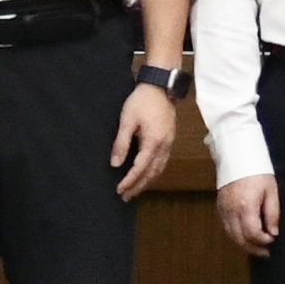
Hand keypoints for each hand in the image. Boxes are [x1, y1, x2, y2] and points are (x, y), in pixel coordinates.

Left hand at [107, 81, 173, 198]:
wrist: (160, 86)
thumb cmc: (143, 100)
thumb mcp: (127, 120)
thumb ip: (121, 143)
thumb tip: (115, 163)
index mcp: (153, 142)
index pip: (140, 168)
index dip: (129, 181)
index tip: (119, 190)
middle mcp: (164, 146)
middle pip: (152, 173)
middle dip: (138, 186)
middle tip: (126, 197)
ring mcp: (169, 143)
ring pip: (159, 169)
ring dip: (147, 182)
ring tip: (135, 190)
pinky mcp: (169, 139)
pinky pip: (162, 162)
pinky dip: (154, 172)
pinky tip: (147, 174)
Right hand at [219, 173, 279, 253]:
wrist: (238, 157)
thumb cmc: (257, 172)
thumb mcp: (271, 191)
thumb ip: (272, 214)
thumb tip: (273, 232)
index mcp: (246, 206)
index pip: (253, 233)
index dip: (263, 241)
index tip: (272, 239)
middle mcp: (231, 211)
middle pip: (240, 239)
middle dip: (253, 248)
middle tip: (265, 253)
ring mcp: (223, 210)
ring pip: (231, 236)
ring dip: (244, 245)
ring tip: (256, 248)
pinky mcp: (219, 207)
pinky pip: (226, 228)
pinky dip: (235, 236)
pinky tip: (245, 237)